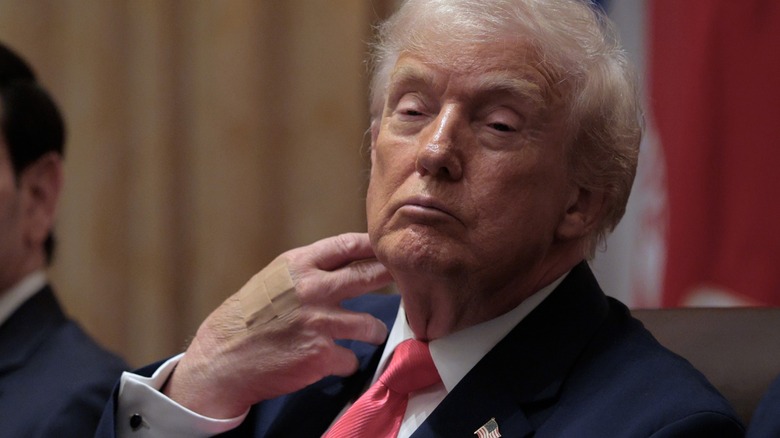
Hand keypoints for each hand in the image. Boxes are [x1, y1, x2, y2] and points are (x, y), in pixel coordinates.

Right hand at [163, 233, 392, 417]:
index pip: (348, 245)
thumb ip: (309, 271)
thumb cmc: (248, 318)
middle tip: (403, 284)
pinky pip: (351, 359)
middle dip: (391, 279)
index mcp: (298, 265)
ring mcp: (319, 322)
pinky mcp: (321, 355)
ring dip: (372, 332)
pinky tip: (331, 362)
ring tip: (367, 334)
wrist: (221, 359)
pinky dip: (345, 363)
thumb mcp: (274, 280)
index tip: (390, 250)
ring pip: (371, 325)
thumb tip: (349, 263)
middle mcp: (312, 289)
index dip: (375, 246)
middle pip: (370, 276)